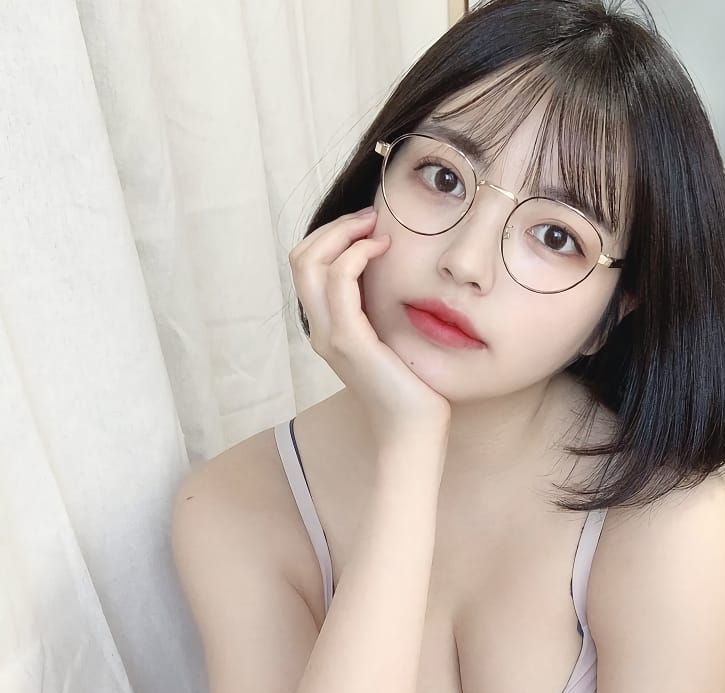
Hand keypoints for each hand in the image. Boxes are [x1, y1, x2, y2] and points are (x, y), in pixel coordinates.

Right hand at [288, 208, 451, 450]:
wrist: (413, 431)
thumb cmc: (412, 390)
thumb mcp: (392, 342)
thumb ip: (383, 314)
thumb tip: (397, 278)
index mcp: (327, 329)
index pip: (307, 266)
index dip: (333, 237)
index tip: (370, 227)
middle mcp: (320, 331)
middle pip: (301, 258)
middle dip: (334, 227)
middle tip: (372, 218)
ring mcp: (330, 336)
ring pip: (310, 263)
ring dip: (344, 234)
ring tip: (378, 229)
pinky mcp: (350, 341)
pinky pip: (339, 282)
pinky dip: (357, 255)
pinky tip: (384, 250)